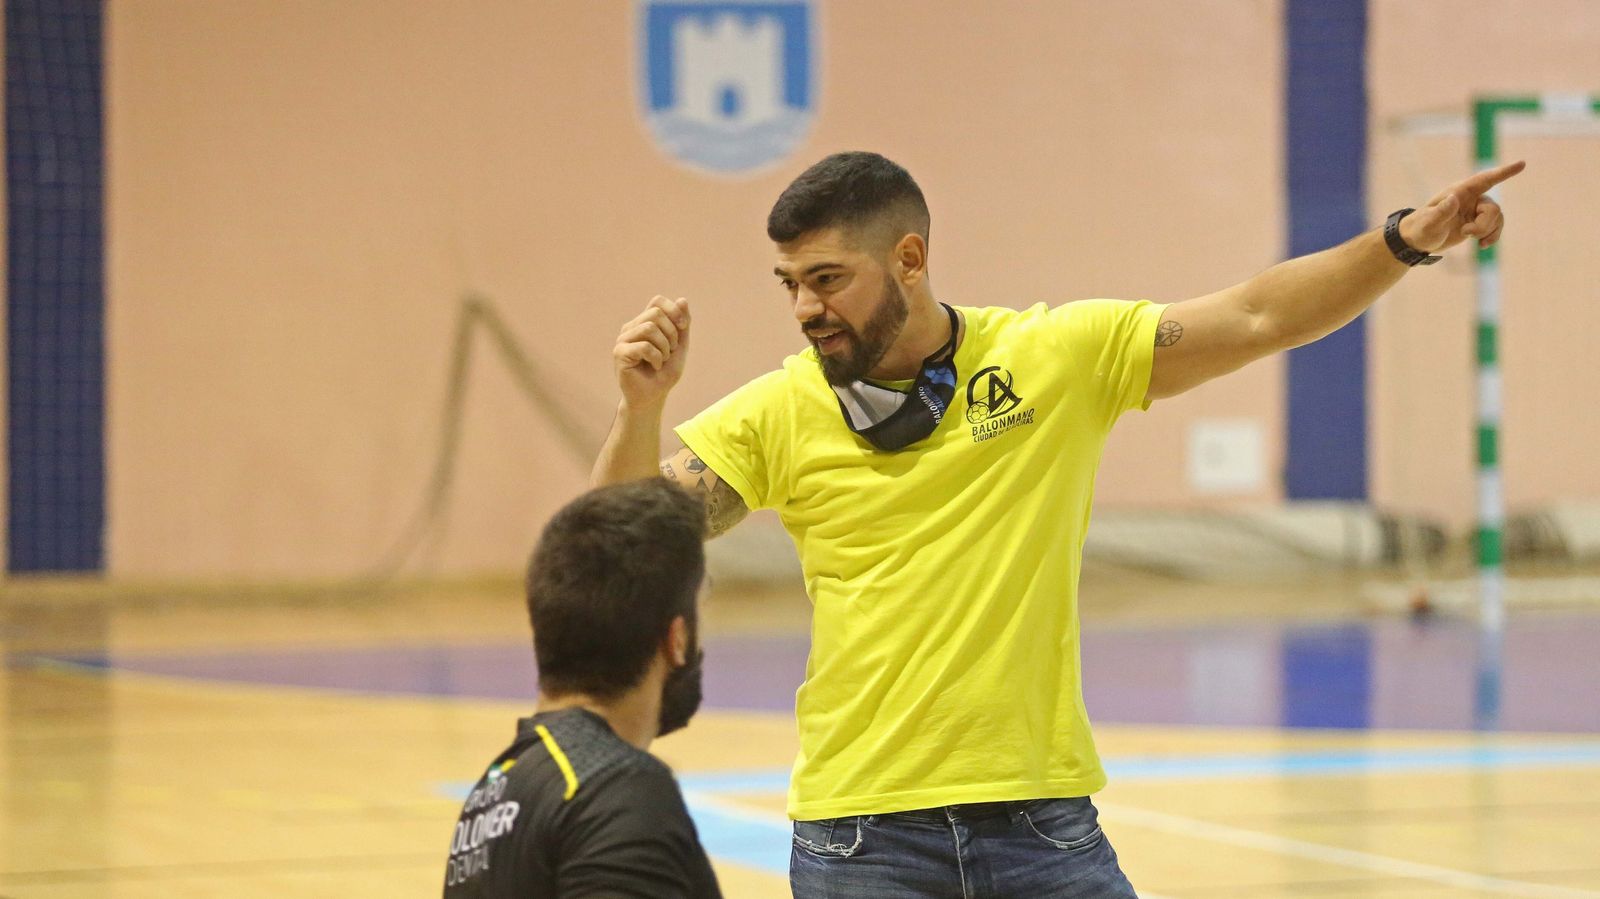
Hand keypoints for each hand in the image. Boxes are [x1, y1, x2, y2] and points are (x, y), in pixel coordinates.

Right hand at [613, 295, 690, 408]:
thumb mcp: (679, 346)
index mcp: (644, 322)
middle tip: (671, 351)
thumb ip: (682, 324)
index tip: (683, 327)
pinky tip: (655, 366)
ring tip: (662, 360)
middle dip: (671, 333)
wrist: (653, 396)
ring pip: (649, 328)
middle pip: (655, 313)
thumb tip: (682, 299)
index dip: (673, 310)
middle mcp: (631, 328)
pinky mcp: (619, 353)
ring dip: (664, 347)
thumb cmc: (664, 373)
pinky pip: (644, 346)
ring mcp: (623, 339)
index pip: (657, 302)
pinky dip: (656, 357)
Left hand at [1400, 160, 1525, 252]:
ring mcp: (1476, 209)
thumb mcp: (1429, 223)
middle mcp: (1471, 198)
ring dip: (1487, 232)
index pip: (1485, 180)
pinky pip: (1496, 226)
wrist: (1418, 240)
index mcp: (1459, 192)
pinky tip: (1482, 245)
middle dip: (1484, 225)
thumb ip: (1441, 211)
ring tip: (1472, 240)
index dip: (1503, 173)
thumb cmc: (1420, 229)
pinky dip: (1492, 236)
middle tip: (1466, 234)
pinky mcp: (1478, 221)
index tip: (1522, 163)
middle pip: (1493, 209)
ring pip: (1497, 218)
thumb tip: (1453, 198)